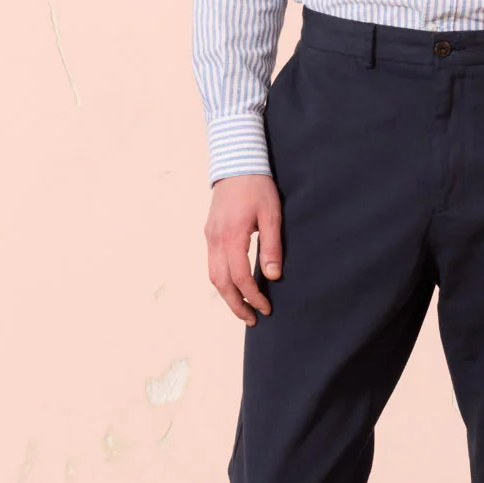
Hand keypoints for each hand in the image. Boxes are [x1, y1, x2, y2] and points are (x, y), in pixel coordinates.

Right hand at [206, 174, 282, 324]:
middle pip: (221, 283)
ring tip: (242, 308)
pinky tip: (234, 286)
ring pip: (213, 275)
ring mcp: (209, 236)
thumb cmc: (257, 187)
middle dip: (236, 304)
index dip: (253, 296)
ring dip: (227, 295)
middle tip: (252, 319)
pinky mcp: (209, 233)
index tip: (266, 308)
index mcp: (232, 236)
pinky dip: (222, 280)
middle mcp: (216, 240)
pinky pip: (212, 263)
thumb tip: (274, 275)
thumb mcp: (271, 215)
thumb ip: (272, 246)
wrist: (236, 163)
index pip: (240, 277)